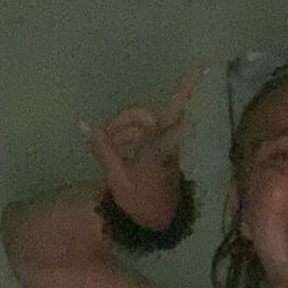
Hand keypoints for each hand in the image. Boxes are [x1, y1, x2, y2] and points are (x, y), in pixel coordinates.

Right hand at [80, 63, 207, 227]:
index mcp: (156, 152)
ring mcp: (167, 144)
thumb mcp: (116, 178)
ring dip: (124, 129)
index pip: (169, 119)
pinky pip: (144, 130)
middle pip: (147, 115)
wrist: (156, 220)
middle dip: (126, 120)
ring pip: (143, 121)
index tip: (204, 67)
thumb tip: (83, 123)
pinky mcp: (165, 146)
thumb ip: (102, 149)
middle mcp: (166, 143)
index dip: (186, 92)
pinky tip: (121, 151)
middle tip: (109, 136)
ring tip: (115, 152)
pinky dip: (128, 135)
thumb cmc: (138, 201)